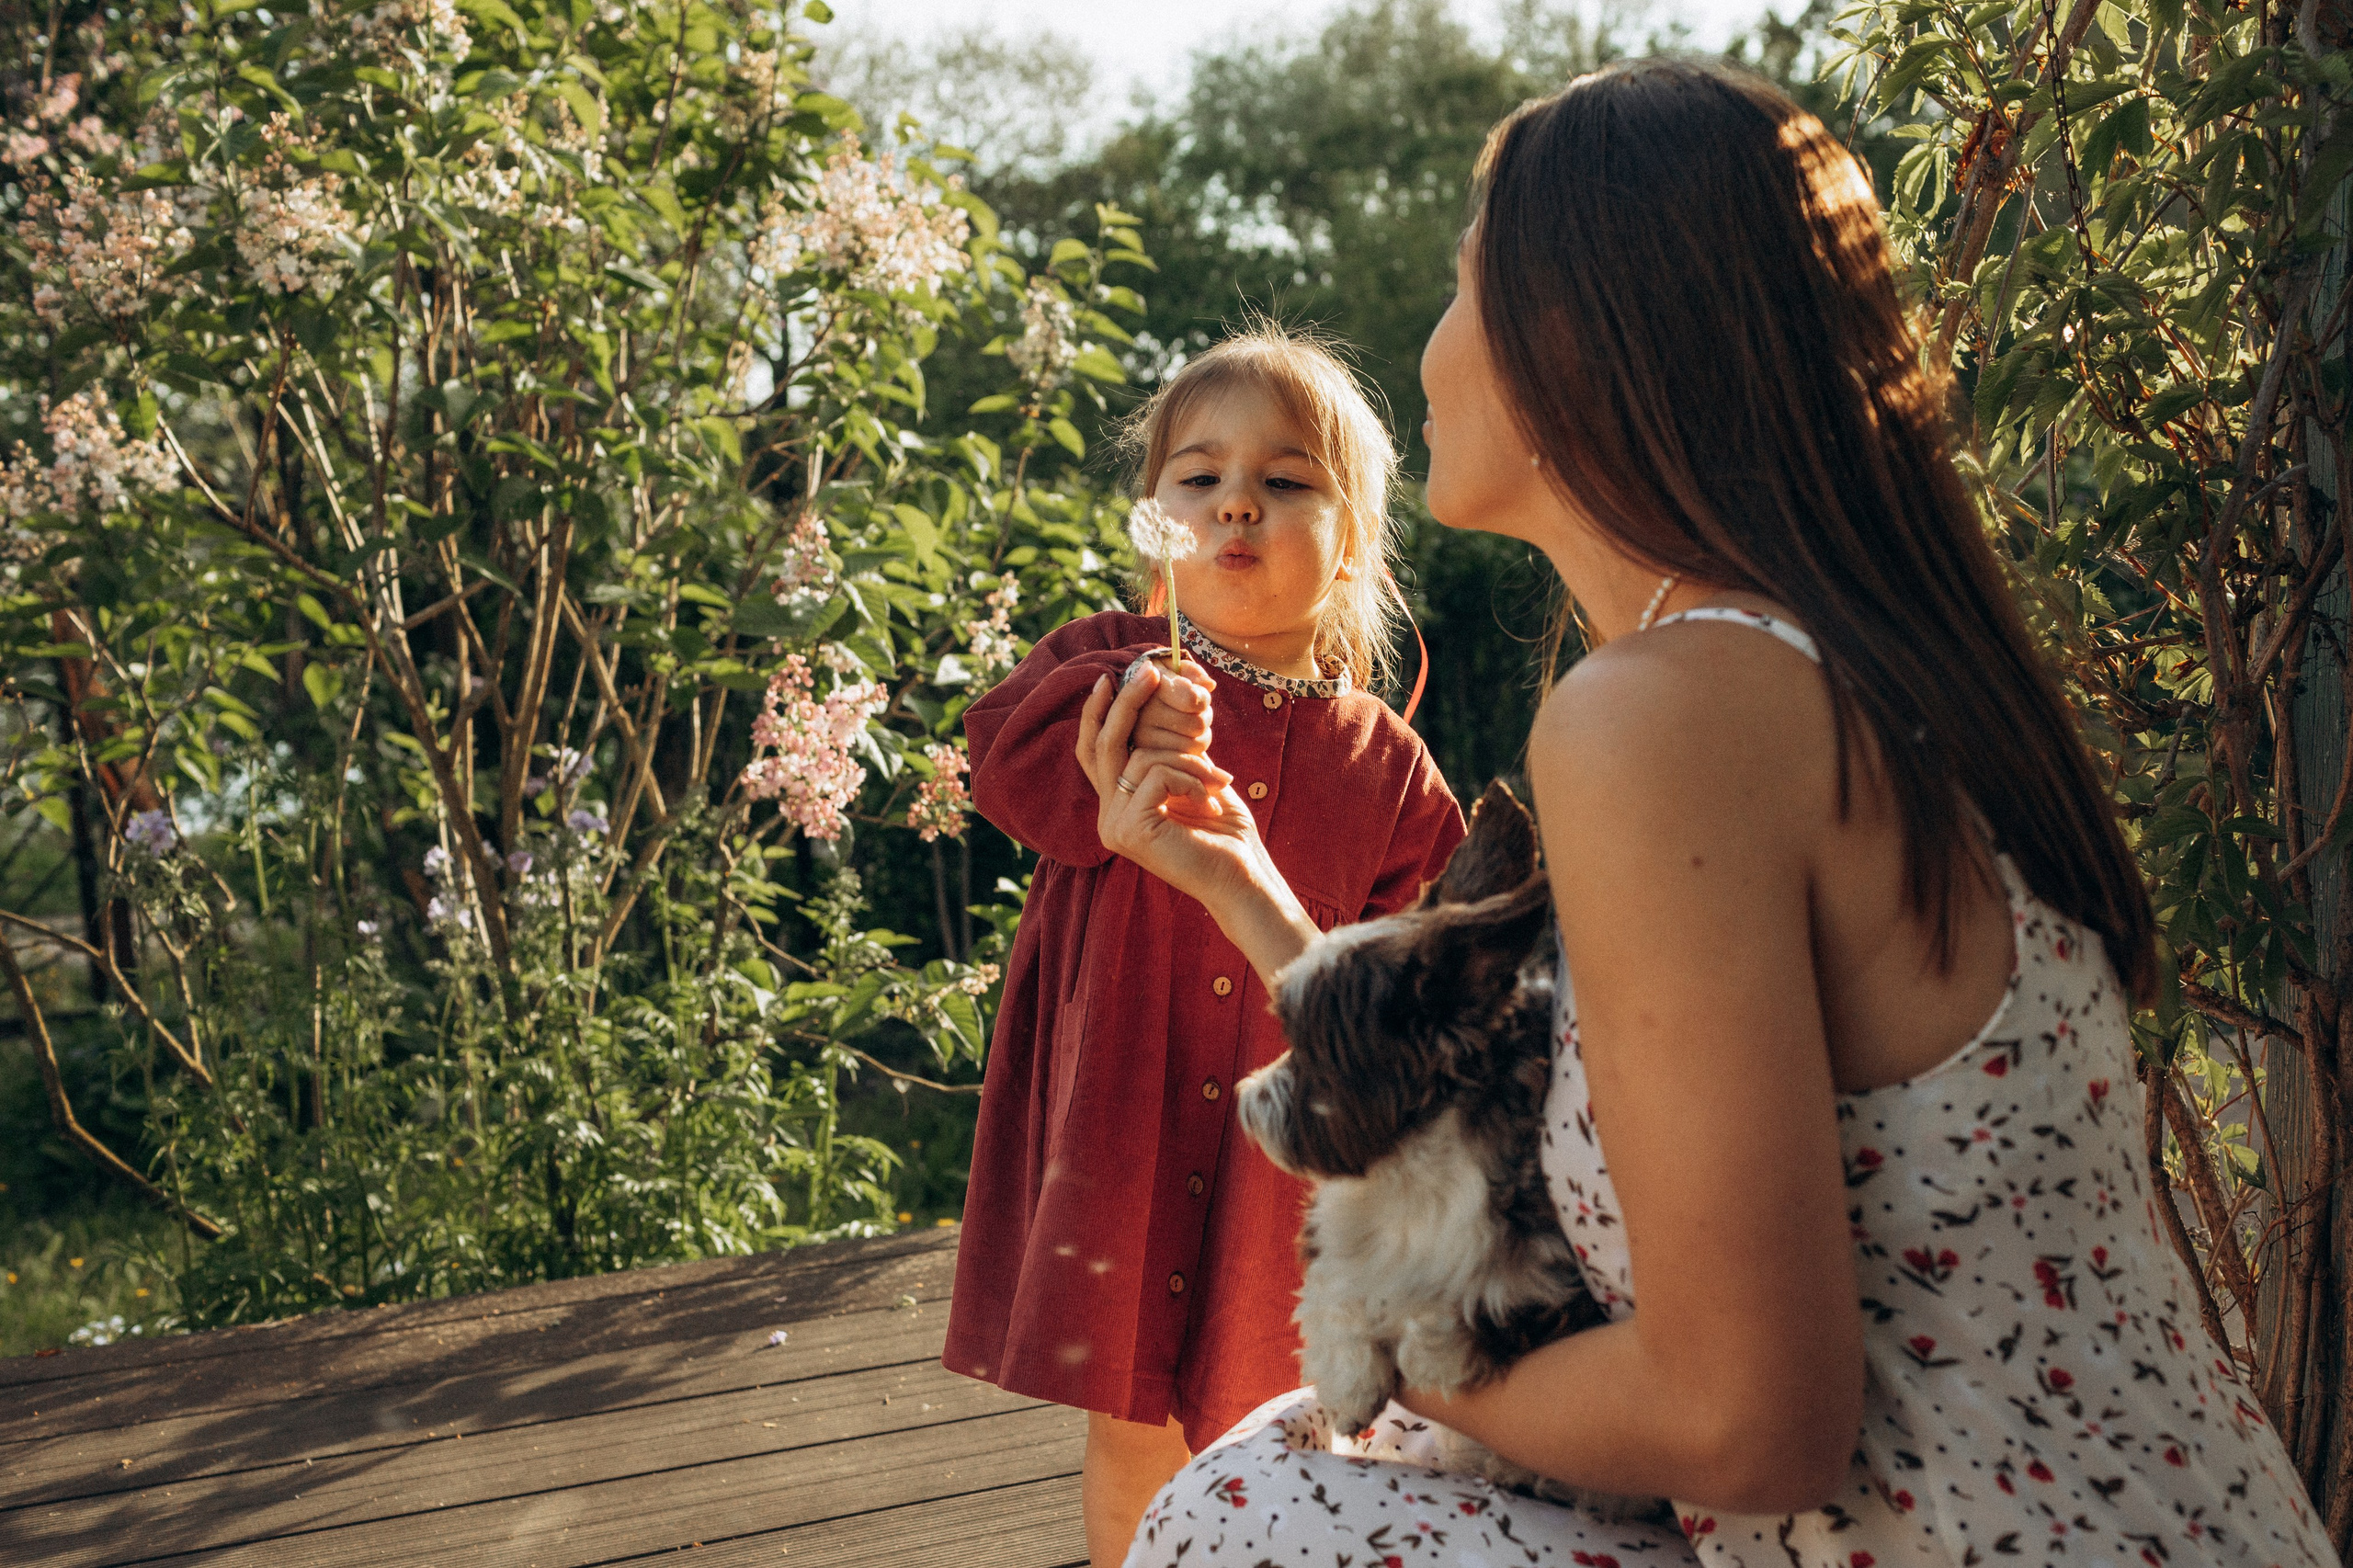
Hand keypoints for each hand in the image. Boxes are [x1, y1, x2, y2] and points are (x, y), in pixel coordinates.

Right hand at [1079, 663, 1259, 888]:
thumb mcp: (1191, 779)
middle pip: (1104, 745)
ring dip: (1189, 758)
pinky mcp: (1129, 830)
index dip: (1095, 715)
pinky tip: (1209, 801)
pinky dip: (1190, 778)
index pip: (1093, 753)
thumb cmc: (1224, 831)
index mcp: (1119, 806)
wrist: (1242, 878)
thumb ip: (1167, 753)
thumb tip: (1159, 703)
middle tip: (1150, 672)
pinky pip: (1156, 774)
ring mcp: (1114, 825)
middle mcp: (1108, 817)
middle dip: (1127, 702)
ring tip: (1218, 781)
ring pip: (1141, 756)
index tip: (1108, 680)